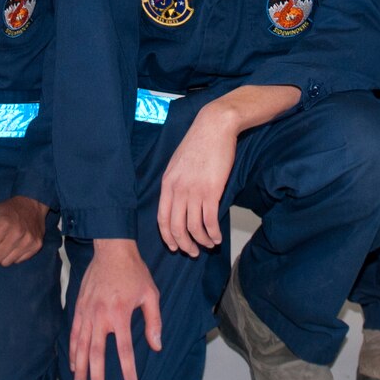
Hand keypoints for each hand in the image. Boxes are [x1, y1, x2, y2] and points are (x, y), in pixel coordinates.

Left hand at [0, 196, 47, 265]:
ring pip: (5, 263)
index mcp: (3, 224)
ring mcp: (28, 241)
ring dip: (3, 255)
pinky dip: (14, 255)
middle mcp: (17, 233)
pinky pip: (17, 261)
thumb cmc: (5, 210)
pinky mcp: (36, 246)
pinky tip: (16, 244)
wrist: (32, 205)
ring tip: (6, 243)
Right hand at [68, 239, 161, 379]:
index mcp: (120, 313)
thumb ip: (153, 322)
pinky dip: (72, 350)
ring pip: (81, 346)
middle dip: (97, 377)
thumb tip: (156, 346)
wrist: (112, 249)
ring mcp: (87, 312)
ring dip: (80, 368)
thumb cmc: (134, 272)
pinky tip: (73, 364)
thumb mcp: (151, 295)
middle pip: (96, 353)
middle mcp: (101, 315)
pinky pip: (73, 333)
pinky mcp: (79, 307)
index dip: (128, 371)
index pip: (123, 349)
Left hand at [156, 105, 237, 255]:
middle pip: (176, 227)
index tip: (174, 246)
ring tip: (209, 245)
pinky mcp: (211, 191)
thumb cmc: (199, 143)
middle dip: (184, 244)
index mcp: (167, 184)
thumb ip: (175, 183)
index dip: (167, 237)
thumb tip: (178, 202)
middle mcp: (178, 190)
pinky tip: (218, 237)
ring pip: (194, 227)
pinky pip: (210, 221)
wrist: (214, 127)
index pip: (161, 219)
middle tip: (192, 252)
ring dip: (202, 241)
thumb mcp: (178, 163)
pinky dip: (213, 233)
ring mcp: (194, 191)